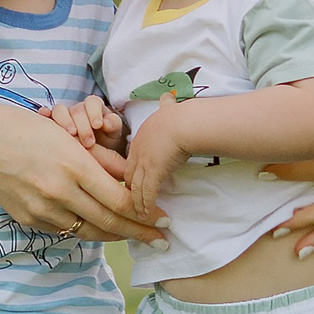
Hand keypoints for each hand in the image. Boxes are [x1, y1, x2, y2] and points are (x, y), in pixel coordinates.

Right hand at [0, 92, 165, 245]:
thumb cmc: (25, 130)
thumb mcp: (67, 138)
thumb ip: (100, 163)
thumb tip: (130, 183)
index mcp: (73, 165)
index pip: (120, 200)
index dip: (147, 214)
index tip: (165, 219)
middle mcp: (58, 191)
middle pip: (110, 222)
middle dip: (141, 233)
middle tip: (162, 240)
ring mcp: (41, 209)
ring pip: (89, 232)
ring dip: (117, 236)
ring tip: (136, 237)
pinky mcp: (28, 219)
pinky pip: (65, 231)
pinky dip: (86, 231)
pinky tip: (101, 229)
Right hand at [48, 95, 123, 150]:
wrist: (98, 153)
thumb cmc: (107, 140)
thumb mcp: (114, 132)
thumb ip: (113, 124)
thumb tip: (106, 123)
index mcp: (94, 107)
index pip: (92, 102)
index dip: (94, 112)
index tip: (98, 125)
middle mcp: (78, 109)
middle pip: (76, 110)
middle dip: (82, 125)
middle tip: (88, 142)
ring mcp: (64, 116)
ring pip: (60, 110)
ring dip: (64, 121)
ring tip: (70, 135)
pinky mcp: (53, 124)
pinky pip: (46, 115)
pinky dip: (44, 114)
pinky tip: (43, 117)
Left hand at [125, 95, 189, 223]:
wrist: (184, 123)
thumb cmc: (179, 115)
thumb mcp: (168, 108)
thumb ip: (166, 106)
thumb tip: (167, 97)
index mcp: (140, 139)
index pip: (131, 161)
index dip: (132, 173)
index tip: (133, 183)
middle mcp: (138, 152)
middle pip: (129, 176)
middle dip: (129, 191)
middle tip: (130, 204)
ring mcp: (144, 163)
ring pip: (135, 188)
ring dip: (136, 203)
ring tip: (138, 216)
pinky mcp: (153, 173)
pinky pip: (147, 193)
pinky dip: (146, 205)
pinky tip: (145, 215)